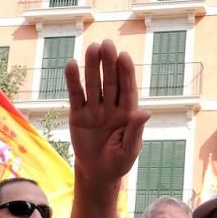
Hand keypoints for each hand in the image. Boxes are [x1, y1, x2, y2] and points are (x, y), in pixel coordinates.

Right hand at [65, 39, 149, 181]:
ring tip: (91, 47)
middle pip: (111, 81)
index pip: (127, 89)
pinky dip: (73, 81)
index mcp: (128, 113)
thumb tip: (145, 112)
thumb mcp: (130, 150)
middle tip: (107, 44)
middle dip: (109, 63)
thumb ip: (135, 131)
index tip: (124, 56)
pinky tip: (71, 64)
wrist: (98, 173)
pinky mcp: (78, 113)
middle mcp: (111, 106)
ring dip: (92, 66)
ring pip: (93, 84)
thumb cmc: (118, 162)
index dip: (126, 73)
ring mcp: (94, 108)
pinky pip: (76, 95)